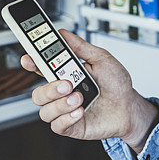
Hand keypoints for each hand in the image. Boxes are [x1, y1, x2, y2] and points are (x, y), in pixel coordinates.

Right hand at [22, 29, 158, 151]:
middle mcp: (62, 93)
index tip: (28, 59)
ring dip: (61, 104)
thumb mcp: (102, 59)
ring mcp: (65, 110)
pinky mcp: (71, 126)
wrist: (130, 107)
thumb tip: (64, 33)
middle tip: (67, 84)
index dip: (31, 63)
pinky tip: (80, 111)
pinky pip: (56, 125)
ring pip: (44, 111)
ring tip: (80, 98)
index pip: (41, 69)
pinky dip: (67, 117)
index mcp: (66, 75)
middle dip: (49, 89)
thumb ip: (81, 47)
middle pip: (38, 93)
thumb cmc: (117, 84)